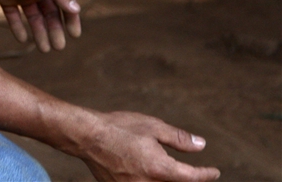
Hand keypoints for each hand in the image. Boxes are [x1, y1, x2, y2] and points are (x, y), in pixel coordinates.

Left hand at [0, 0, 81, 51]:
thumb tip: (76, 10)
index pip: (64, 3)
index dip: (70, 19)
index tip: (74, 35)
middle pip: (49, 14)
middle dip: (54, 30)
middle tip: (58, 47)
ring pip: (33, 18)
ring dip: (39, 33)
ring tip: (44, 49)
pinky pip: (14, 16)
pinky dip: (18, 27)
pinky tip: (23, 39)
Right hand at [82, 111, 219, 181]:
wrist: (86, 136)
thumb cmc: (119, 127)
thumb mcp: (152, 126)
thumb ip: (179, 139)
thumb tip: (201, 145)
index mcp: (160, 168)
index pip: (192, 178)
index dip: (207, 175)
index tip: (214, 172)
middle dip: (188, 181)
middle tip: (196, 175)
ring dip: (168, 181)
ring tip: (171, 174)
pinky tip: (149, 175)